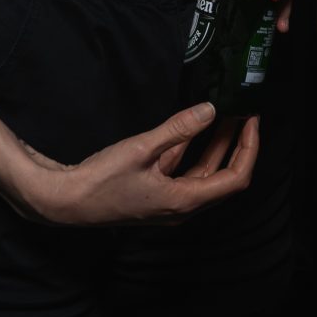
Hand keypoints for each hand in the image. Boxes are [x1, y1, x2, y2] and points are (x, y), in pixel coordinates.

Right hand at [23, 102, 258, 225]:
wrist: (65, 201)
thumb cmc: (101, 180)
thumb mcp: (142, 149)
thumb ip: (178, 129)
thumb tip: (210, 110)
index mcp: (185, 201)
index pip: (234, 179)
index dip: (248, 149)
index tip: (251, 121)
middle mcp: (181, 206)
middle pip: (222, 177)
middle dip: (235, 144)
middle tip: (243, 114)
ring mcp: (167, 202)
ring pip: (202, 173)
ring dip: (214, 146)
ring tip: (225, 115)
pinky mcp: (154, 193)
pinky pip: (181, 172)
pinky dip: (190, 150)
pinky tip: (192, 127)